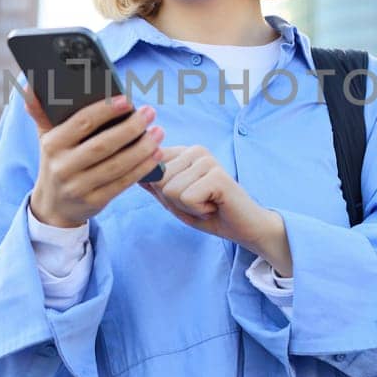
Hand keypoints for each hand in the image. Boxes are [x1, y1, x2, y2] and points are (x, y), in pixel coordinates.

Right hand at [23, 91, 164, 227]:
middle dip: (130, 127)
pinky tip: (156, 154)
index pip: (81, 123)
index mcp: (52, 145)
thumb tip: (29, 85)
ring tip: (158, 131)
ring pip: (116, 165)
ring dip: (142, 148)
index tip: (127, 100)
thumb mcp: (46, 138)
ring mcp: (79, 187)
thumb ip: (41, 112)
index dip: (105, 111)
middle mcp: (63, 167)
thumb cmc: (56, 161)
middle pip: (103, 145)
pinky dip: (142, 168)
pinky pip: (122, 183)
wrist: (53, 206)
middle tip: (150, 112)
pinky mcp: (95, 202)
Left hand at [143, 146, 291, 274]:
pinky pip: (186, 198)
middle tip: (198, 203)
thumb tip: (133, 174)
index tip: (185, 197)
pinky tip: (213, 206)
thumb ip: (155, 186)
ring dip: (187, 207)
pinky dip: (197, 210)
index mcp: (183, 152)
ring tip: (206, 204)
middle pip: (158, 181)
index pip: (150, 167)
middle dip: (174, 202)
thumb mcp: (175, 200)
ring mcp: (207, 160)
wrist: (243, 227)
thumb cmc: (209, 212)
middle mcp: (195, 150)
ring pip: (170, 190)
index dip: (162, 192)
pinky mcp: (217, 174)